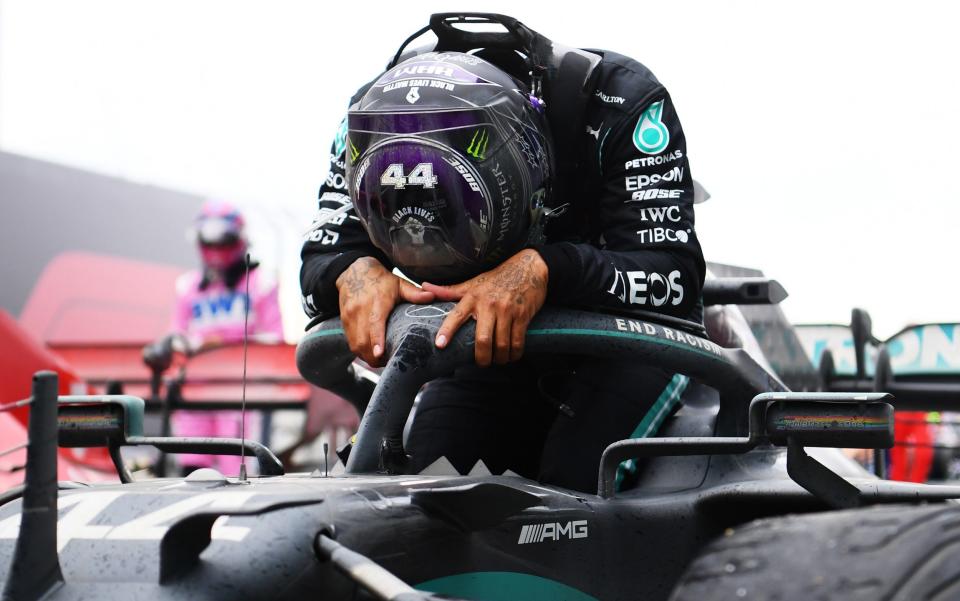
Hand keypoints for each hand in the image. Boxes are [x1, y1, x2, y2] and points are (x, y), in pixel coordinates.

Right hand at [336, 257, 433, 365]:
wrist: (354, 272)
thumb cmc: (381, 280)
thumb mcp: (399, 283)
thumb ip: (414, 293)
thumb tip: (432, 297)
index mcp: (377, 300)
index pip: (374, 322)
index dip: (376, 339)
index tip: (379, 354)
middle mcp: (360, 309)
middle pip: (363, 339)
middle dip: (374, 356)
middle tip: (389, 363)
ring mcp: (350, 316)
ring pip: (356, 345)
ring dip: (367, 357)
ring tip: (381, 361)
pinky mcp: (344, 322)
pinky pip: (351, 343)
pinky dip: (361, 352)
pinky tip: (371, 354)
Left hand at [424, 249, 547, 365]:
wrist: (528, 268)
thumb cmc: (497, 278)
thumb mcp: (473, 283)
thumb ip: (449, 290)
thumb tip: (424, 287)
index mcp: (472, 297)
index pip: (456, 315)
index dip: (447, 331)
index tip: (440, 345)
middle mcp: (488, 304)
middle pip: (483, 339)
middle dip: (482, 358)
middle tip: (482, 364)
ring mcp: (506, 311)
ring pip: (501, 344)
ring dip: (499, 358)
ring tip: (497, 361)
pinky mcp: (522, 316)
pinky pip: (517, 341)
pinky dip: (514, 354)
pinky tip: (511, 356)